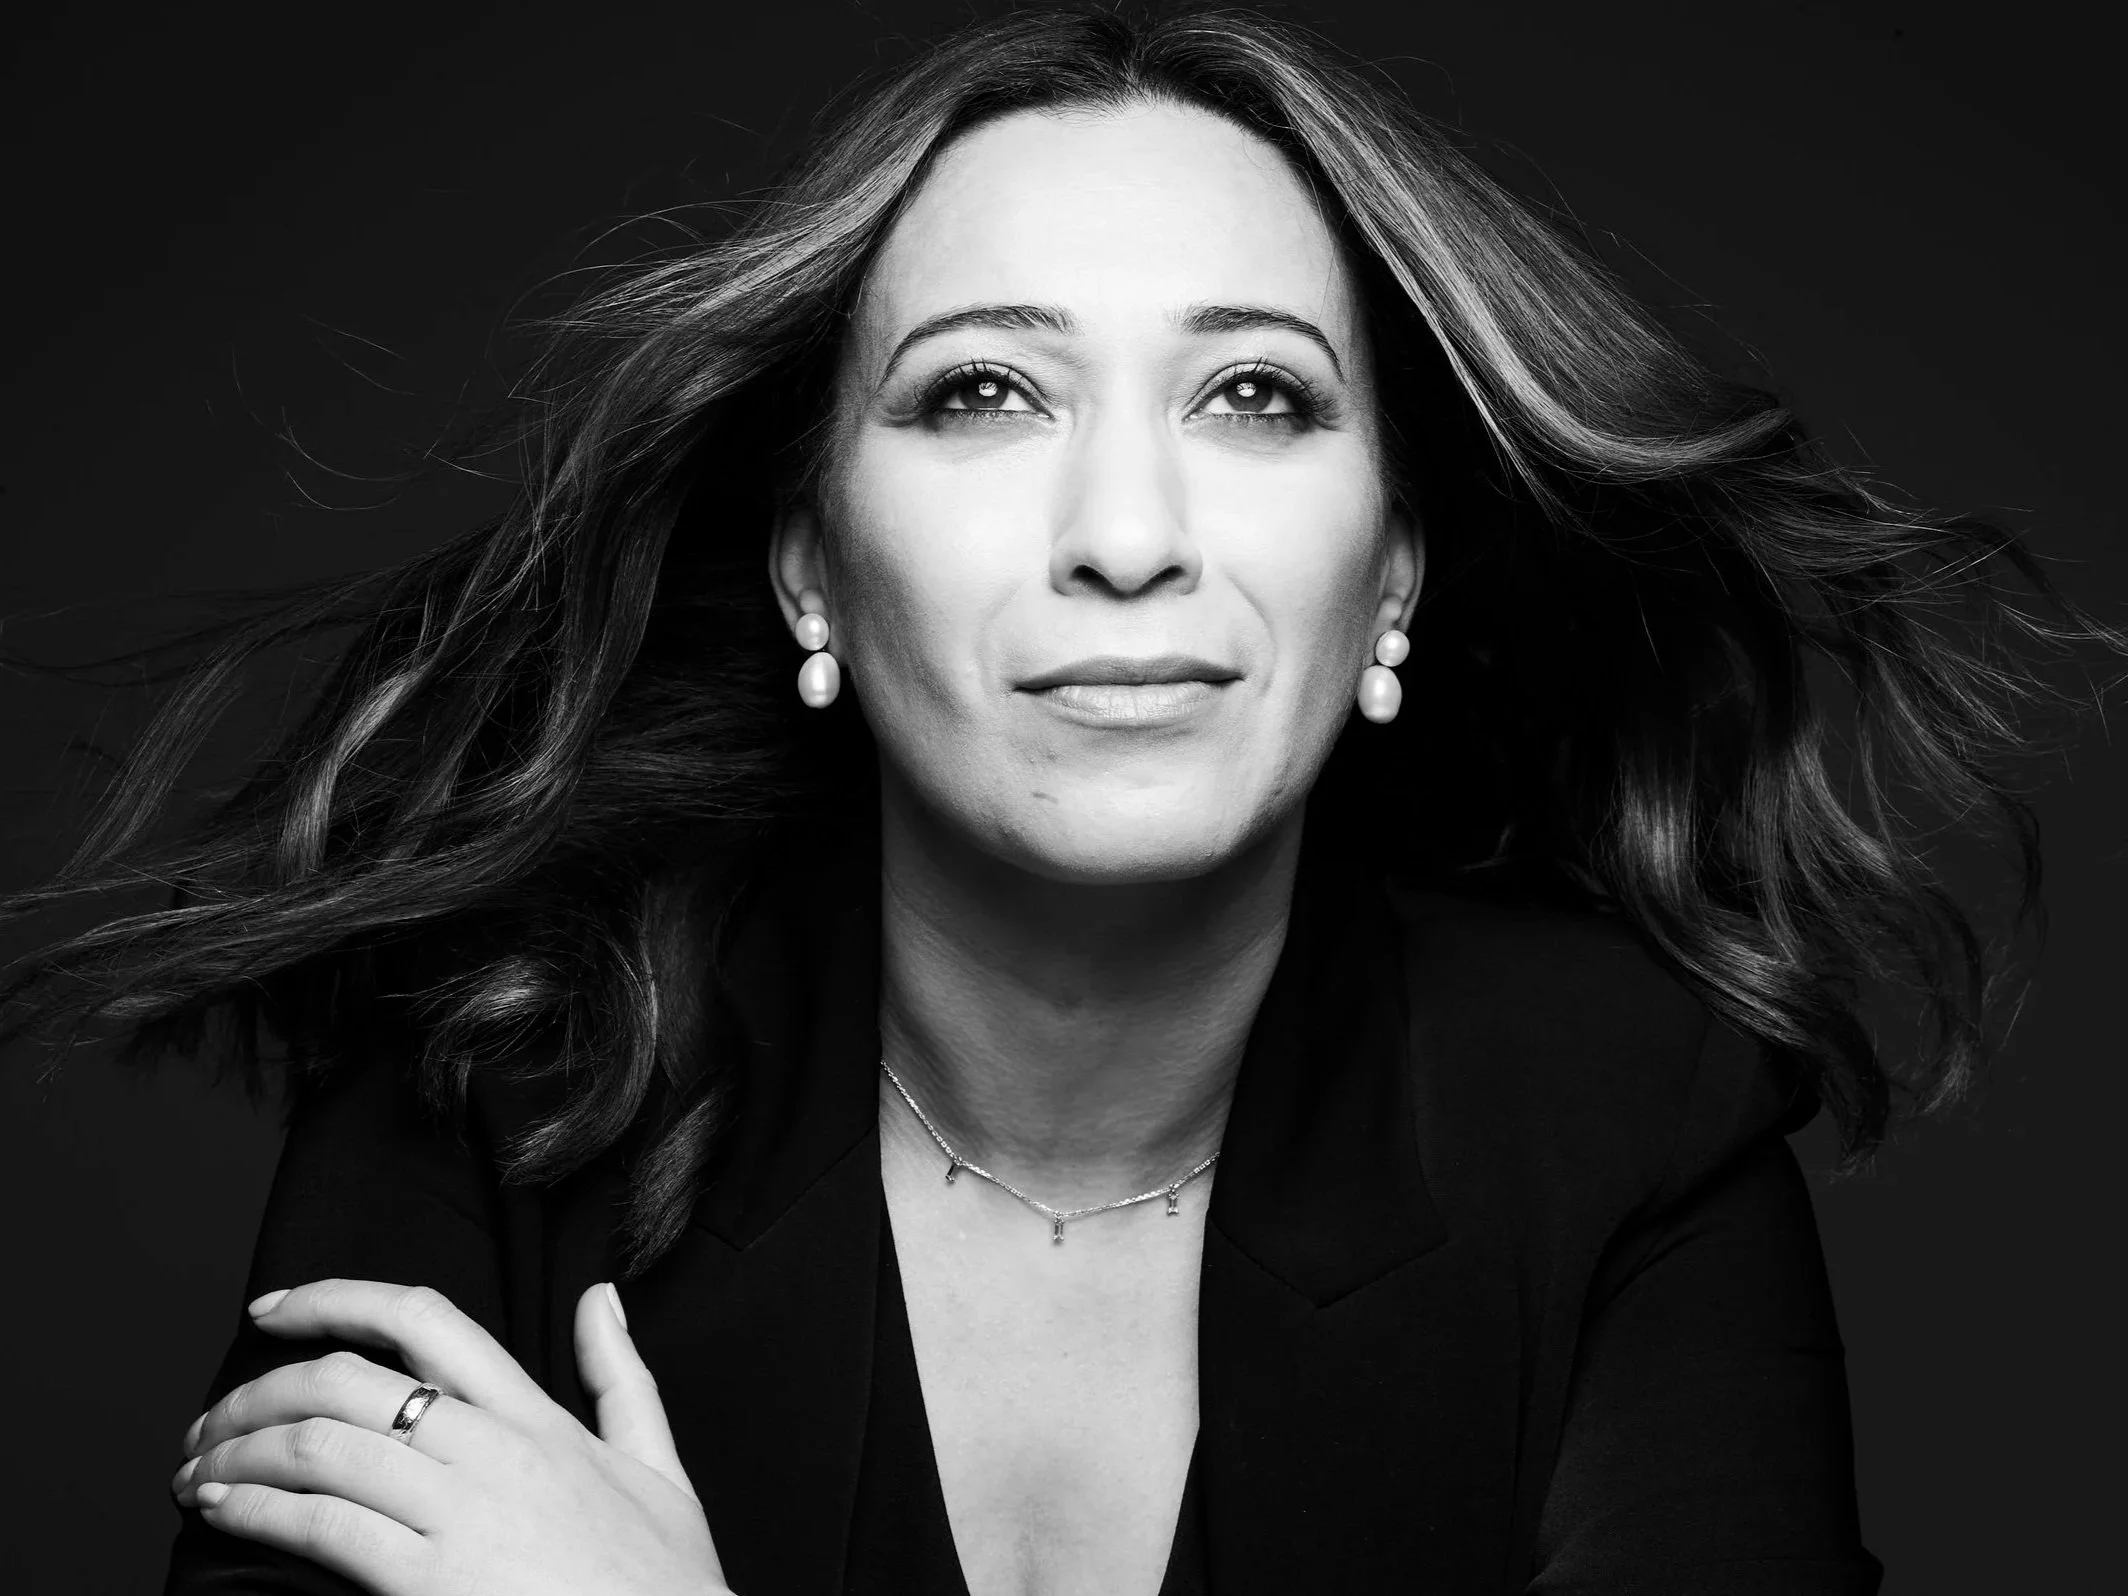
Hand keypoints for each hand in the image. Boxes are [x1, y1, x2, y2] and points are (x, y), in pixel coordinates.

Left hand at [171, 1278, 730, 1595]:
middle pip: (348, 1380)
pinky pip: (324, 1524)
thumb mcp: (659, 1464)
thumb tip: (600, 1298)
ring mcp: (461, 1512)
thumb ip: (621, 1376)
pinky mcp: (432, 1580)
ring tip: (200, 1469)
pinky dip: (259, 1509)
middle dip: (259, 1390)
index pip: (425, 1320)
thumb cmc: (665, 1581)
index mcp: (537, 1415)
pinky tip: (225, 1510)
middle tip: (212, 1420)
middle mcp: (492, 1448)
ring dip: (240, 1451)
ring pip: (323, 1445)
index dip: (335, 1299)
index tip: (272, 1307)